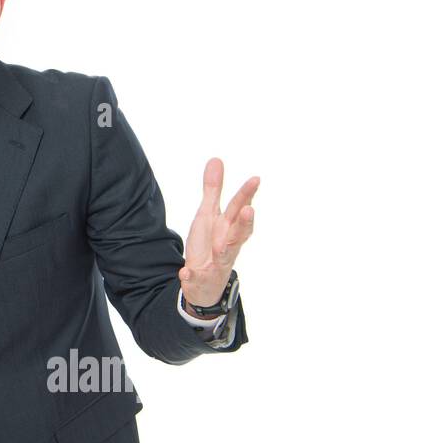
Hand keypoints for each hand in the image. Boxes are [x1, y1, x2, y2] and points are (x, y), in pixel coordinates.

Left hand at [180, 158, 258, 313]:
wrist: (204, 283)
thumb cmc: (211, 244)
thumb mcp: (208, 215)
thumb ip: (213, 190)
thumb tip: (216, 159)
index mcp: (229, 227)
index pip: (240, 209)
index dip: (247, 195)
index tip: (255, 179)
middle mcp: (228, 244)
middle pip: (239, 232)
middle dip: (245, 222)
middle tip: (249, 210)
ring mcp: (217, 263)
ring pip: (225, 257)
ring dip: (224, 250)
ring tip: (221, 245)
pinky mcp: (201, 279)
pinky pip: (196, 278)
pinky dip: (192, 275)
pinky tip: (186, 271)